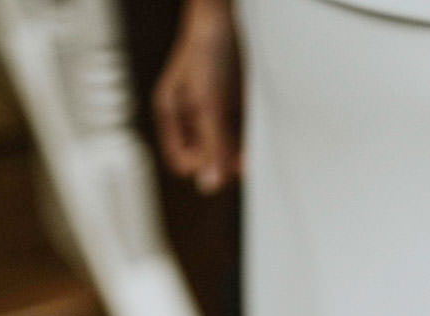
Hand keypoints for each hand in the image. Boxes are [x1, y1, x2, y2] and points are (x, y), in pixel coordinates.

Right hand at [153, 0, 242, 192]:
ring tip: (251, 136)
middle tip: (243, 153)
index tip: (222, 160)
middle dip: (225, 157)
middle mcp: (192, 116)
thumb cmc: (207, 49)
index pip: (184, 161)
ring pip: (228, 146)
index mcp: (173, 115)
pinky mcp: (235, 104)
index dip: (202, 165)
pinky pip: (243, 131)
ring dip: (241, 148)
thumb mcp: (208, 101)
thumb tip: (210, 184)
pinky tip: (257, 127)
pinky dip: (251, 134)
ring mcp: (214, 110)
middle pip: (208, 156)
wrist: (227, 15)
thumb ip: (211, 143)